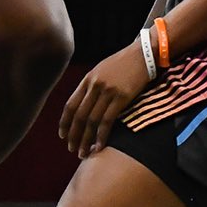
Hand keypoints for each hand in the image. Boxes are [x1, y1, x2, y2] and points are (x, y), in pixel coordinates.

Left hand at [59, 41, 150, 157]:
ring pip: (91, 121)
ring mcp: (108, 91)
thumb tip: (85, 104)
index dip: (65, 122)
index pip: (70, 105)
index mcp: (88, 79)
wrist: (144, 53)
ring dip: (86, 139)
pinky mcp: (121, 97)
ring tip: (84, 153)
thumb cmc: (124, 62)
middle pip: (79, 115)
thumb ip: (92, 85)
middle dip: (74, 135)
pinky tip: (99, 146)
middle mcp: (95, 85)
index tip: (62, 135)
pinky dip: (101, 136)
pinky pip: (107, 121)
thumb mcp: (102, 69)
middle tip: (72, 149)